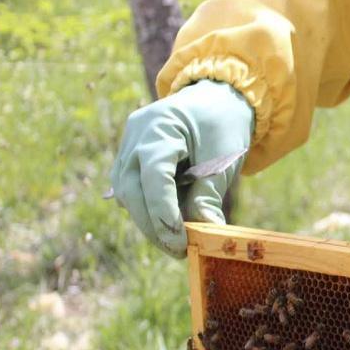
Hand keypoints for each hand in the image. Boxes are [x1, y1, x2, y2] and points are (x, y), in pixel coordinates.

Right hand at [109, 80, 252, 257]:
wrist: (214, 98)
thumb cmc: (222, 125)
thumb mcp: (224, 158)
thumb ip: (209, 193)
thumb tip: (207, 231)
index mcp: (161, 125)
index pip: (153, 175)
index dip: (163, 212)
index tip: (179, 241)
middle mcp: (136, 134)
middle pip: (132, 188)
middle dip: (152, 224)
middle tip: (177, 251)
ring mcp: (127, 145)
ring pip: (126, 192)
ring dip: (147, 221)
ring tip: (174, 243)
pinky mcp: (128, 157)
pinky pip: (131, 188)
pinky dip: (147, 209)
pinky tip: (167, 226)